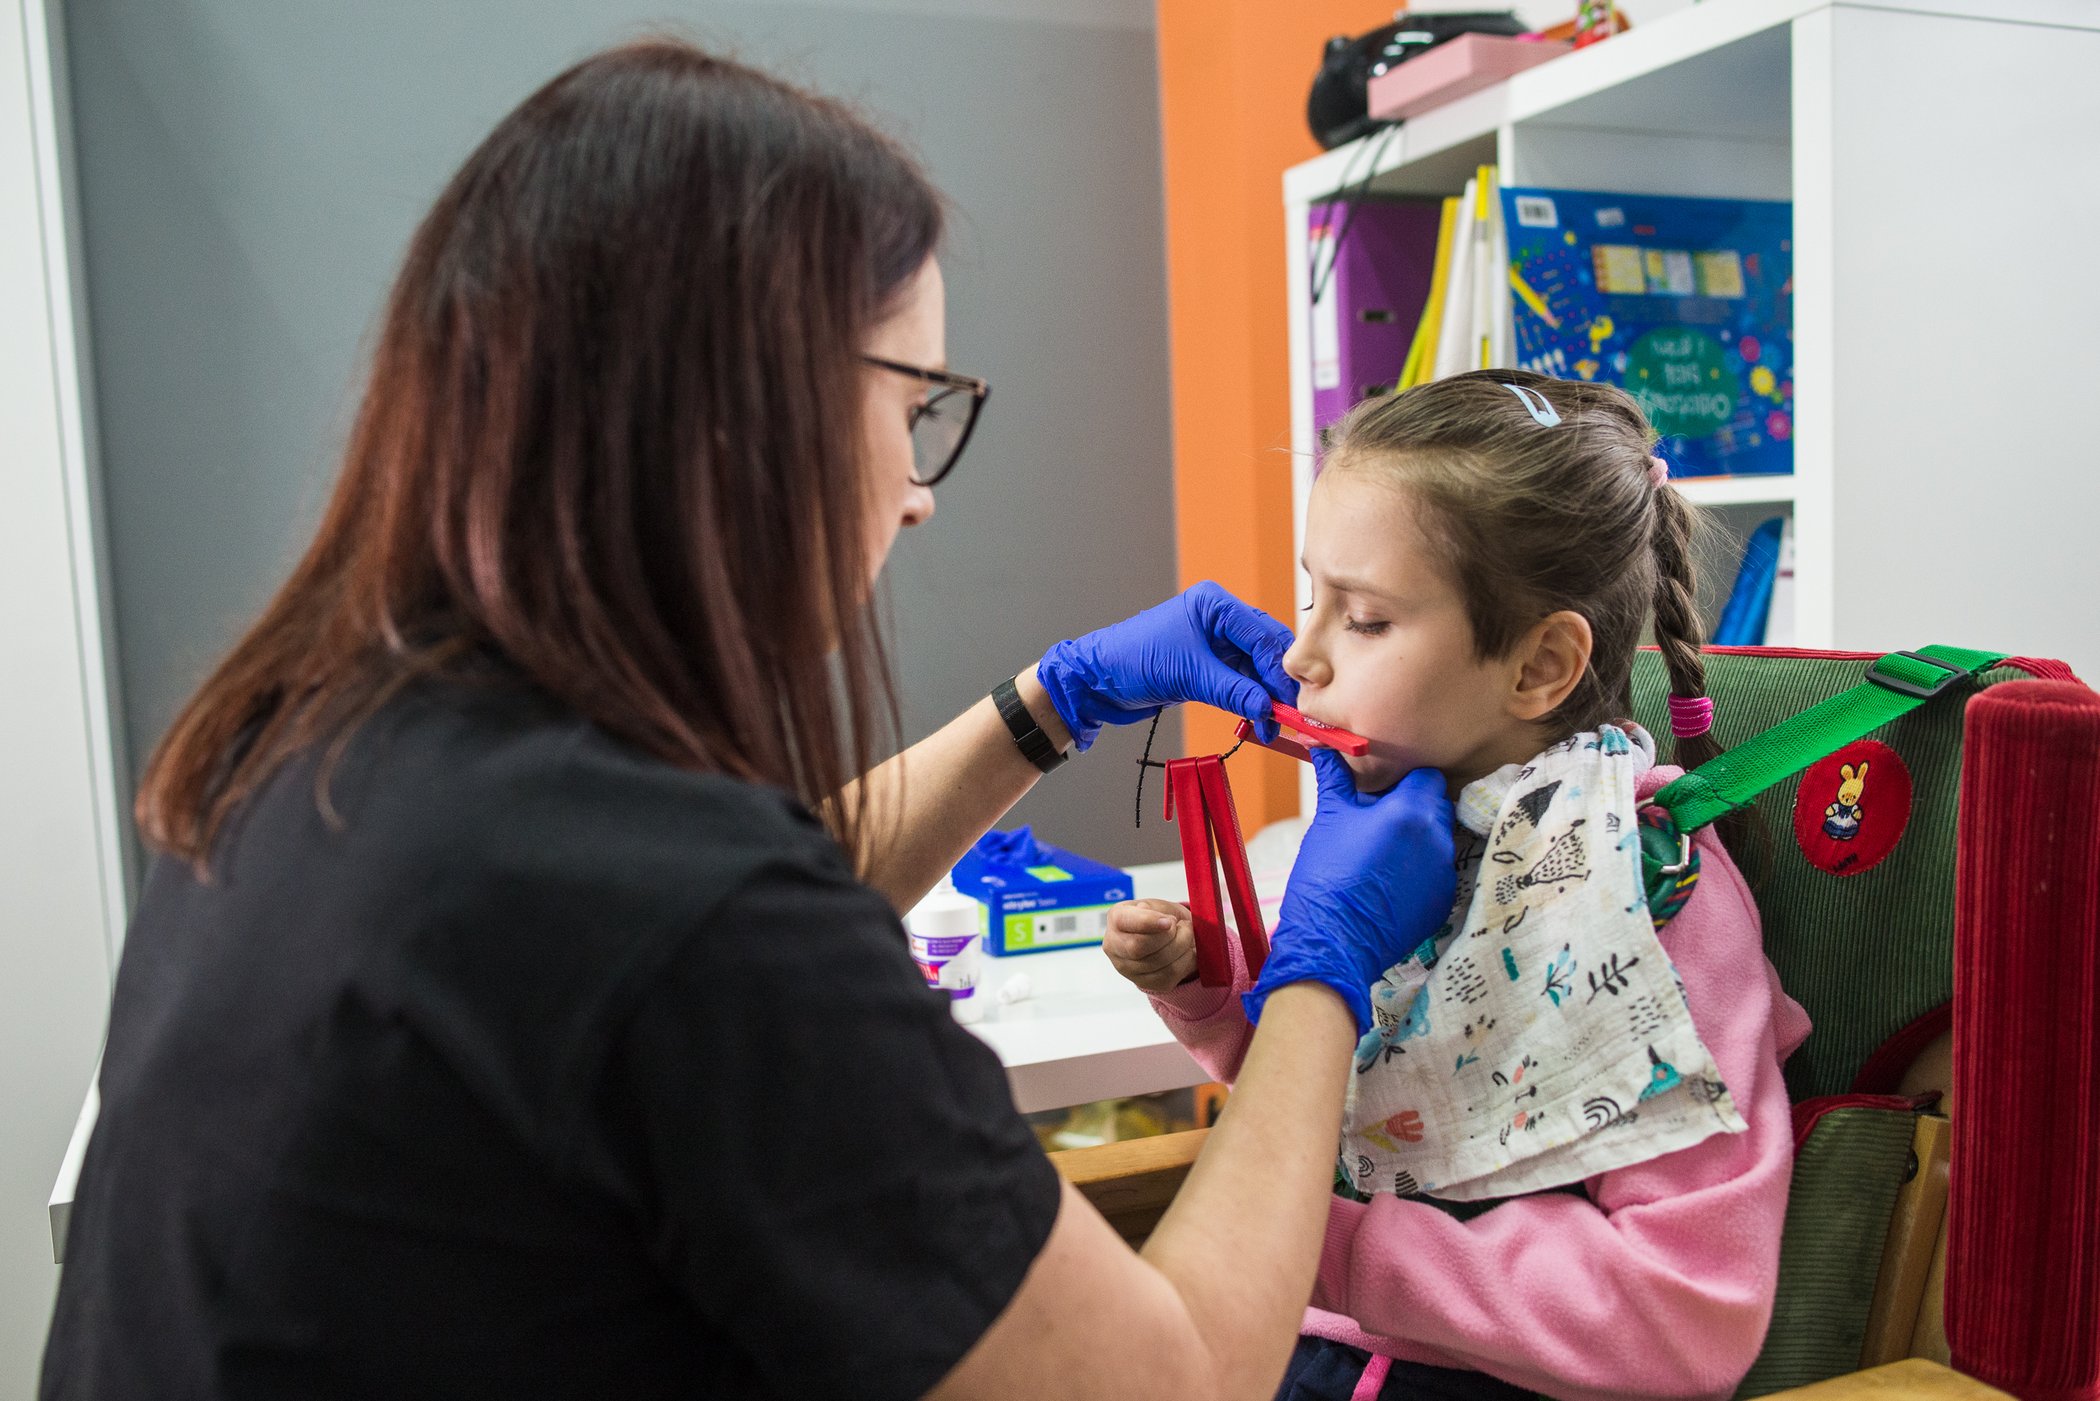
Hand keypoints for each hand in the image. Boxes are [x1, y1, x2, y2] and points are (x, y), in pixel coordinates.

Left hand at [1035, 581, 1294, 750]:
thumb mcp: (1187, 675)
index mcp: (1215, 604)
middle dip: (1278, 683)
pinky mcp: (1210, 665)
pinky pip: (1242, 680)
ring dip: (1266, 696)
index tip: (1292, 700)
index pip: (1263, 634)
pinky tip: (1259, 719)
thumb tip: (1268, 708)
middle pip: (1267, 649)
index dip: (1280, 670)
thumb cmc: (1132, 661)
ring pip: (1257, 668)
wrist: (1098, 680)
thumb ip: (1232, 691)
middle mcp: (1220, 618)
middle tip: (1290, 713)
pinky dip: (1251, 700)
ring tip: (1273, 725)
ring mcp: (1216, 641)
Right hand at [1104, 899, 1198, 992]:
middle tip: (1183, 926)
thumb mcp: (1160, 905)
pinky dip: (1185, 961)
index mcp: (1116, 918)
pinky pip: (1169, 975)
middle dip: (1170, 936)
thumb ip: (1158, 910)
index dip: (1149, 922)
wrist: (1168, 936)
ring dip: (1182, 947)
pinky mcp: (1144, 982)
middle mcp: (1114, 945)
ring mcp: (1126, 968)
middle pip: (1139, 946)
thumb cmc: (1160, 917)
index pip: (1126, 922)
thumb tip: (1162, 921)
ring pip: (1158, 962)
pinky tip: (1185, 951)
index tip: (1169, 921)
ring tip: (1186, 936)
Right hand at [1246, 753, 1456, 1034]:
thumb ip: (1335, 778)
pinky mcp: (1443, 901)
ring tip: (1382, 854)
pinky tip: (1390, 882)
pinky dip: (1420, 872)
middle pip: (1437, 806)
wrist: (1333, 939)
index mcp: (1411, 811)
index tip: (1385, 790)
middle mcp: (1437, 838)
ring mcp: (1444, 872)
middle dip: (1415, 808)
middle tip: (1380, 820)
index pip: (1428, 776)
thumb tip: (1324, 746)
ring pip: (1439, 840)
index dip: (1406, 779)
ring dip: (1418, 840)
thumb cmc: (1326, 873)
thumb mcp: (1329, 819)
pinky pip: (1438, 873)